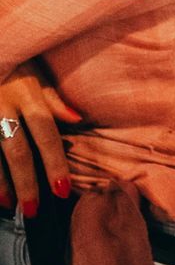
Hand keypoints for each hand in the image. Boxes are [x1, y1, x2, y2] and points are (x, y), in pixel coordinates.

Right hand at [0, 68, 74, 215]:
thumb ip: (51, 96)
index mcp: (24, 91)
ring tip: (8, 204)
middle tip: (34, 209)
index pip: (45, 132)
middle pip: (16, 149)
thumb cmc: (8, 55)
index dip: (54, 163)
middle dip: (26, 181)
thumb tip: (77, 119)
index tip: (62, 190)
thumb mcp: (32, 66)